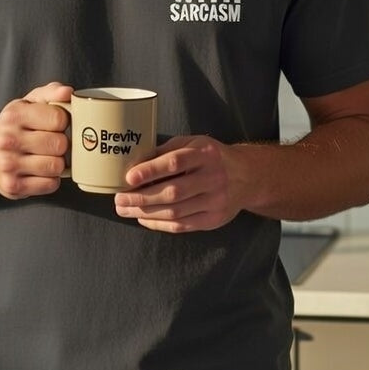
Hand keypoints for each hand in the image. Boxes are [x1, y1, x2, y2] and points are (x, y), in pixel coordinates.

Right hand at [0, 82, 72, 198]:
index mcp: (13, 115)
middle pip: (60, 144)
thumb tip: (67, 93)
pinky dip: (50, 179)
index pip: (59, 118)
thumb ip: (51, 92)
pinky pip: (51, 184)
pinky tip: (40, 171)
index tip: (55, 123)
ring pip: (57, 166)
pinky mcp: (13, 186)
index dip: (63, 121)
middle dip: (61, 143)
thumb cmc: (14, 127)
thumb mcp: (30, 102)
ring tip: (45, 156)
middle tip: (50, 142)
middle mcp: (7, 140)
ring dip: (57, 162)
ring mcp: (8, 165)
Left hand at [113, 135, 240, 232]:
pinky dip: (159, 224)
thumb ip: (167, 151)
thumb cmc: (213, 157)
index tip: (129, 177)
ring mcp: (216, 201)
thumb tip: (135, 162)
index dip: (150, 170)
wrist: (249, 177)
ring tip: (125, 210)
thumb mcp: (194, 144)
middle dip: (142, 197)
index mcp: (206, 154)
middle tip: (119, 199)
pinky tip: (143, 219)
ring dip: (146, 213)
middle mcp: (213, 178)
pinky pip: (183, 226)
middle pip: (173, 192)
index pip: (175, 162)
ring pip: (176, 212)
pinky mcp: (214, 220)